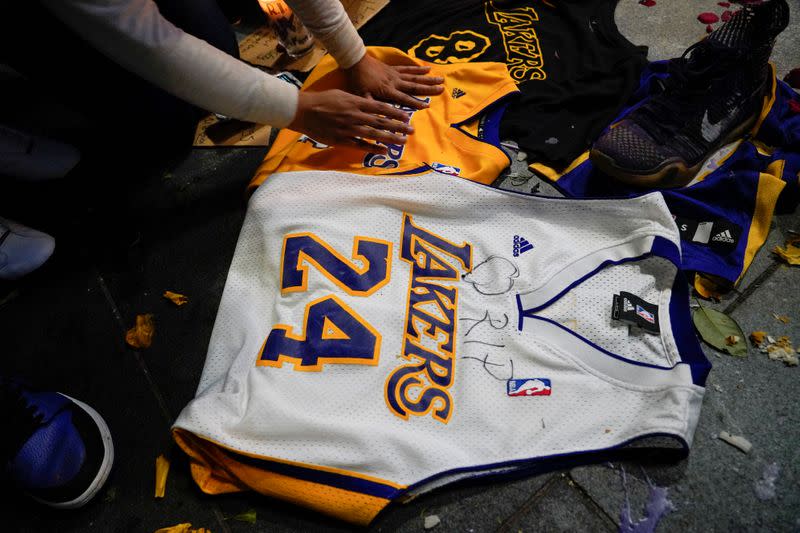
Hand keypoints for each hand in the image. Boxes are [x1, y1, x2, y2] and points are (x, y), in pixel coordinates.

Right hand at [288, 89, 414, 153]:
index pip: (381, 108)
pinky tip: (383, 151)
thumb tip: (370, 103)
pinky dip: (373, 148)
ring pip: (374, 134)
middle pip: (381, 121)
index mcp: (356, 102)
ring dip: (390, 138)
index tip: (407, 117)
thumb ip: (357, 100)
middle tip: (411, 131)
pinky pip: (360, 145)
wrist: (303, 110)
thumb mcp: (342, 94)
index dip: (396, 113)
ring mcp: (349, 128)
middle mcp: (355, 115)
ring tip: (402, 141)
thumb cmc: (322, 100)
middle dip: (398, 126)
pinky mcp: (342, 140)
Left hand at [344, 54, 443, 109]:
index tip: (426, 106)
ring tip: (441, 80)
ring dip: (428, 79)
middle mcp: (395, 82)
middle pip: (414, 86)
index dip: (414, 103)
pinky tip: (428, 69)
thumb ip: (371, 105)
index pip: (404, 98)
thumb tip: (379, 117)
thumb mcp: (361, 96)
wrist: (355, 61)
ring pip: (415, 77)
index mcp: (388, 90)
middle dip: (428, 89)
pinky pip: (408, 69)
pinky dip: (418, 69)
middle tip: (442, 90)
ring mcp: (396, 74)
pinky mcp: (394, 68)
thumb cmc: (358, 81)